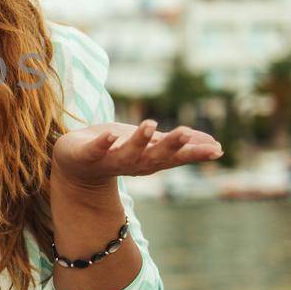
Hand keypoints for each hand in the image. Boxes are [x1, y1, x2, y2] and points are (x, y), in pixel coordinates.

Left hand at [53, 119, 222, 187]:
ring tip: (150, 124)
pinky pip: (96, 151)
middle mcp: (133, 163)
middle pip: (155, 157)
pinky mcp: (87, 155)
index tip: (216, 149)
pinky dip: (103, 144)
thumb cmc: (117, 149)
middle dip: (171, 146)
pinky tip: (109, 136)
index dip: (194, 153)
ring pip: (128, 153)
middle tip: (186, 133)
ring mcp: (109, 161)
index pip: (175, 157)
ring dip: (139, 140)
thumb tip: (216, 145)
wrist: (74, 164)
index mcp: (149, 160)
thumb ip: (178, 145)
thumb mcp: (151, 145)